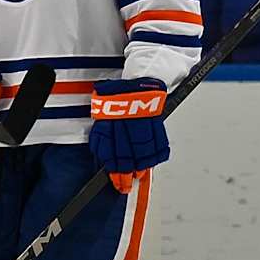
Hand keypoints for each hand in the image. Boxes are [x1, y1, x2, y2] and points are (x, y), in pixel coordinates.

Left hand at [88, 78, 168, 193]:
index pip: (110, 152)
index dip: (113, 170)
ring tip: (138, 178)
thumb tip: (102, 155)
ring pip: (142, 150)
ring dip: (141, 167)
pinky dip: (156, 154)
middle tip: (125, 186)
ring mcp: (142, 120)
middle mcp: (125, 121)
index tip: (114, 181)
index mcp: (108, 119)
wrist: (139, 74)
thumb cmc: (118, 92)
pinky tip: (152, 163)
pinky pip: (158, 141)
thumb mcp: (103, 110)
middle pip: (126, 154)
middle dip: (125, 173)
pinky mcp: (156, 118)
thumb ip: (103, 132)